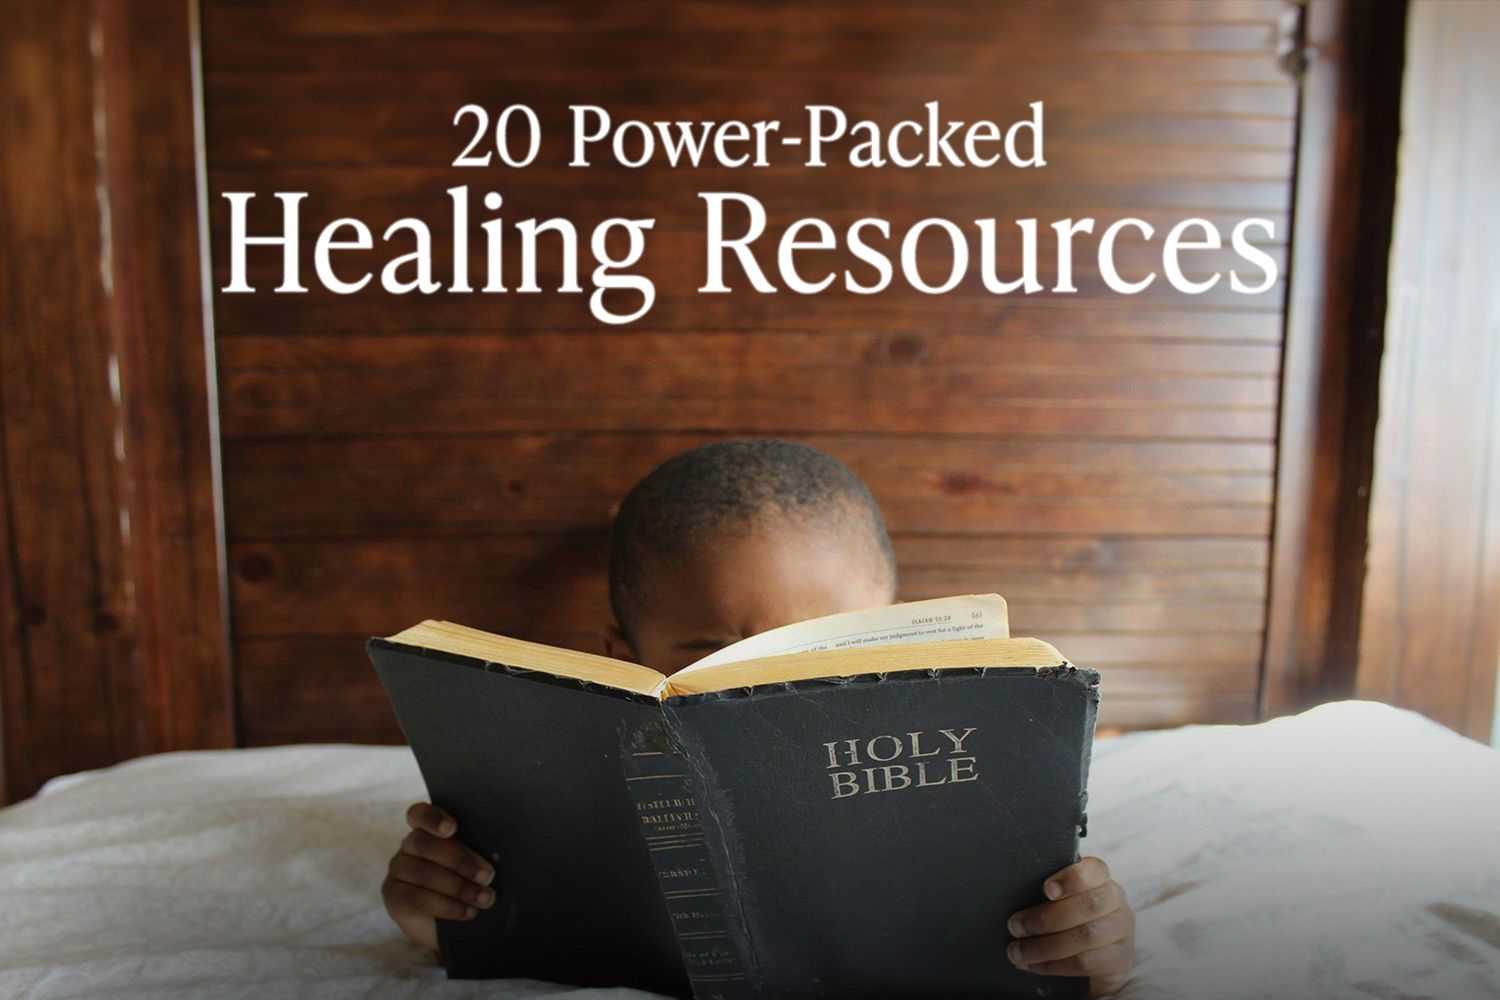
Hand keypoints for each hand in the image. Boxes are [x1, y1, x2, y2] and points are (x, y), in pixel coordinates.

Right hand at [381, 802, 496, 951]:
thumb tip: (491, 860)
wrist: (453, 925)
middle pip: (424, 843)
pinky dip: (447, 906)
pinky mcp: (393, 896)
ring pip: (422, 873)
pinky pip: (417, 898)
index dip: (433, 819)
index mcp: (428, 829)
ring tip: (485, 898)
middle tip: (487, 876)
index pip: (419, 814)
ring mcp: (398, 870)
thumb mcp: (475, 866)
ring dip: (459, 887)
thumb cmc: (470, 884)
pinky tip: (468, 912)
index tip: (452, 829)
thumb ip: (477, 854)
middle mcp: (408, 846)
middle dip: (459, 860)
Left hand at [1007, 857, 1134, 997]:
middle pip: (1089, 905)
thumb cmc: (1071, 919)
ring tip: (1017, 951)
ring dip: (1044, 946)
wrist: (1099, 957)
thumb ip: (1048, 895)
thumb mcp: (1062, 901)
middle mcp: (1116, 901)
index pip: (1094, 870)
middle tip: (1015, 927)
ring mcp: (1121, 930)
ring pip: (1086, 936)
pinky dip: (1052, 965)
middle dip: (1046, 918)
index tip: (1046, 890)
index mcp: (1101, 879)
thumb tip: (1014, 904)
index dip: (1071, 878)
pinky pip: (1085, 963)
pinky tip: (1032, 965)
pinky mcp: (1119, 959)